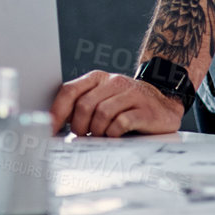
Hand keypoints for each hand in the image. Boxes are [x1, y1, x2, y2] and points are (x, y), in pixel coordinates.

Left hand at [50, 72, 185, 137]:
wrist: (165, 102)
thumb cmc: (127, 105)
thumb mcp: (104, 98)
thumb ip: (83, 106)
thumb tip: (56, 125)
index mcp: (97, 78)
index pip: (69, 91)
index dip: (57, 112)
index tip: (50, 129)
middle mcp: (113, 82)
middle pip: (84, 105)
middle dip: (79, 126)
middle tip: (83, 135)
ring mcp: (131, 94)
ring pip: (102, 113)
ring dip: (97, 130)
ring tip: (100, 136)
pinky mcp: (145, 110)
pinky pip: (121, 122)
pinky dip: (114, 133)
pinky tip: (115, 136)